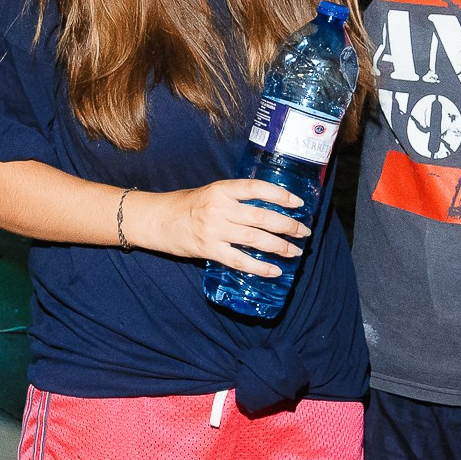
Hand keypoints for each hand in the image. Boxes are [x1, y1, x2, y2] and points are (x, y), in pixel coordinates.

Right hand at [132, 180, 307, 277]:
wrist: (156, 220)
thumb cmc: (185, 205)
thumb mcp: (210, 193)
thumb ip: (235, 198)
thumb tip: (268, 206)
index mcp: (220, 190)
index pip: (256, 188)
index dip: (280, 195)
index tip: (299, 203)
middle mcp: (218, 208)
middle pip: (261, 217)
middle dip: (288, 225)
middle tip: (304, 231)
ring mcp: (213, 230)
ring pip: (255, 239)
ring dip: (279, 246)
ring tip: (294, 251)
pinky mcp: (208, 250)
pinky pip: (240, 261)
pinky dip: (259, 267)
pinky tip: (274, 271)